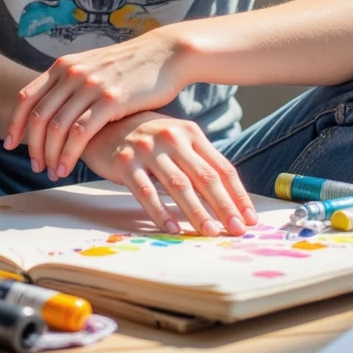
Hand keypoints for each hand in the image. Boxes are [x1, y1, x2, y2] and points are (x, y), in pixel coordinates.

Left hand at [3, 28, 185, 177]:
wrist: (164, 54)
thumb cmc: (130, 66)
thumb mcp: (93, 67)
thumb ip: (72, 84)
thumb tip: (53, 110)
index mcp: (64, 66)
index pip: (26, 97)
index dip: (15, 124)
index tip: (11, 145)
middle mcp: (72, 73)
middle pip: (37, 117)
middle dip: (32, 147)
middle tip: (36, 166)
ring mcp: (90, 86)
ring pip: (55, 128)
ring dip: (49, 155)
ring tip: (53, 172)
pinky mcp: (110, 100)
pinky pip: (80, 133)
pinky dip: (68, 154)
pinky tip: (67, 168)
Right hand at [79, 114, 258, 235]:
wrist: (102, 121)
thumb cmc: (146, 136)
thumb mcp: (176, 139)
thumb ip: (198, 161)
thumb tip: (229, 198)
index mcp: (191, 132)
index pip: (222, 167)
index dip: (238, 194)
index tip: (250, 218)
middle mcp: (172, 138)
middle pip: (205, 177)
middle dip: (225, 206)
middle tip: (238, 230)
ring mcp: (148, 148)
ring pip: (178, 185)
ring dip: (197, 212)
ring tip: (211, 232)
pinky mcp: (125, 162)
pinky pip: (146, 191)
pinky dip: (160, 212)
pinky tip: (172, 229)